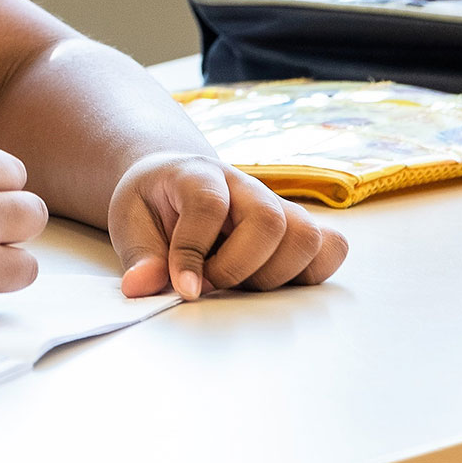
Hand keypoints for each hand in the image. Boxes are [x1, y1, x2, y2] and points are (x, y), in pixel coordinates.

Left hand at [109, 152, 347, 299]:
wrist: (176, 183)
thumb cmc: (154, 204)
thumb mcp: (129, 221)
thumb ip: (139, 254)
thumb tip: (140, 286)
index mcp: (197, 174)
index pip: (208, 204)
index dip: (193, 251)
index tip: (184, 288)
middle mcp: (244, 184)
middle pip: (269, 219)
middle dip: (239, 267)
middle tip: (210, 285)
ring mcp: (278, 204)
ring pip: (307, 235)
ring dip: (275, 275)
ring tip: (239, 284)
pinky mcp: (300, 227)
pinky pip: (331, 247)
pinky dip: (309, 273)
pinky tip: (269, 281)